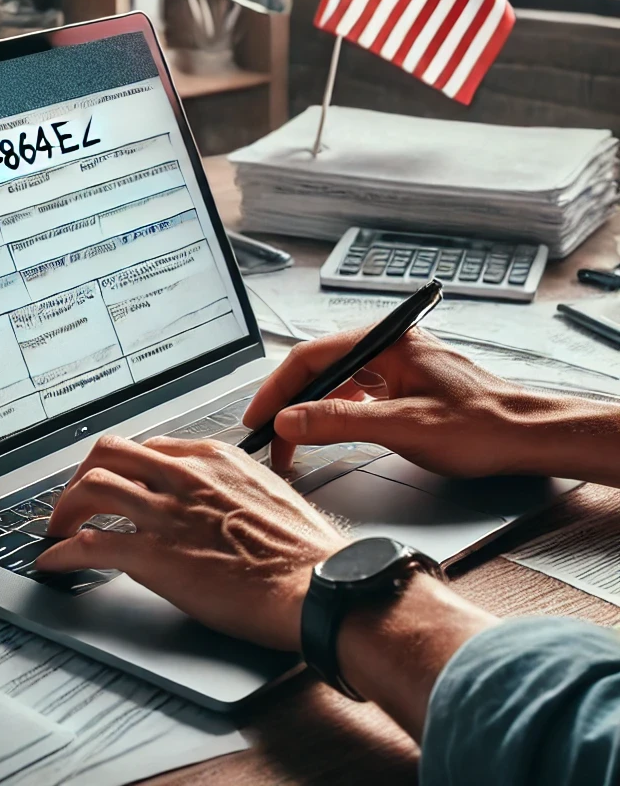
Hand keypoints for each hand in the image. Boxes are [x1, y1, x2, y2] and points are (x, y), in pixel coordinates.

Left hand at [36, 434, 344, 651]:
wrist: (314, 586)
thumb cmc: (302, 550)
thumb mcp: (266, 491)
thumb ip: (227, 485)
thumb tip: (210, 496)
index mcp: (210, 458)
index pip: (147, 447)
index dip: (121, 466)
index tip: (114, 482)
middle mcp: (182, 476)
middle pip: (107, 453)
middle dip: (82, 476)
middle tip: (75, 500)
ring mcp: (165, 513)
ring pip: (90, 487)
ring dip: (64, 510)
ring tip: (57, 529)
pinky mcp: (154, 555)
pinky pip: (90, 545)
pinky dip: (63, 553)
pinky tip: (56, 562)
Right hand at [243, 327, 619, 483]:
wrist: (527, 437)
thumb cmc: (482, 427)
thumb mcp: (403, 427)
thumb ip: (339, 422)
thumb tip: (289, 421)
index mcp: (386, 343)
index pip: (311, 357)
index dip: (277, 389)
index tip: (258, 418)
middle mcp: (388, 347)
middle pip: (319, 368)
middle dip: (288, 403)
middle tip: (267, 437)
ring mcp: (396, 364)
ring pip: (335, 382)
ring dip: (308, 410)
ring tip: (289, 442)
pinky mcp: (403, 383)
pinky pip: (354, 392)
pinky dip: (332, 413)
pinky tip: (325, 432)